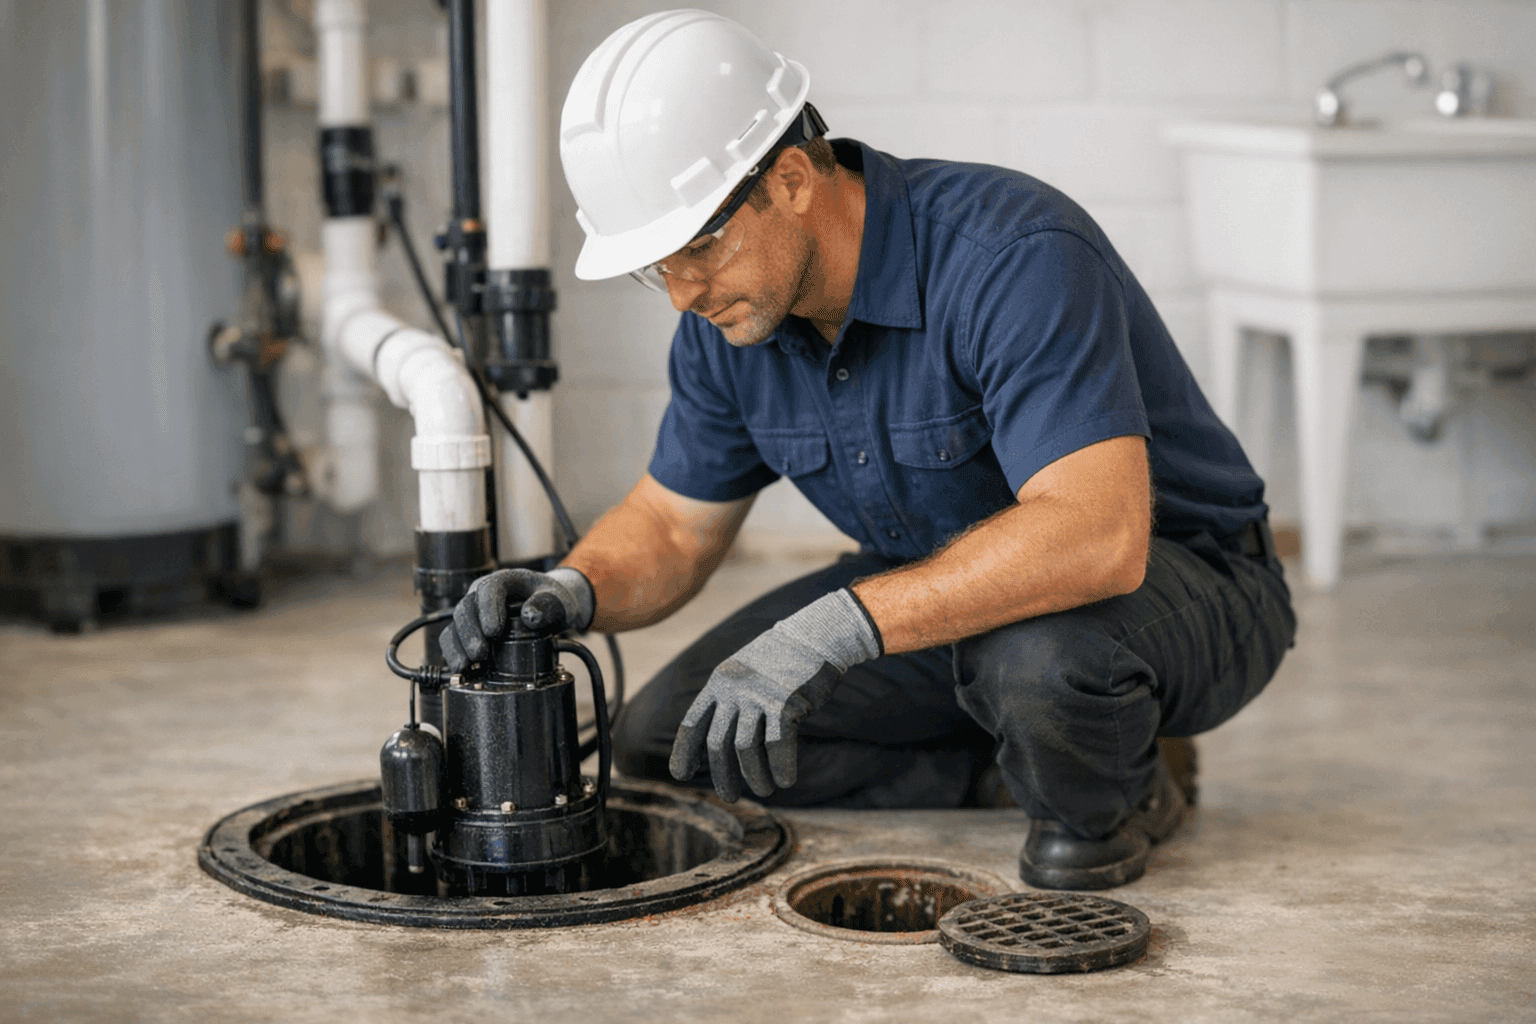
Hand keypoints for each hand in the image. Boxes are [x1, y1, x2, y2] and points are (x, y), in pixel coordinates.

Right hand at [438, 567, 594, 672]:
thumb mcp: (556, 600)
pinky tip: (462, 670)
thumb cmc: (549, 600)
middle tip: (480, 653)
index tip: (494, 631)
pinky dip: (454, 655)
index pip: (489, 588)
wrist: (547, 606)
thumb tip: (531, 617)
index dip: (488, 609)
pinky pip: (453, 640)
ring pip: (455, 625)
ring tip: (467, 666)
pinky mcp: (469, 630)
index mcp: (503, 581)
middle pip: (466, 608)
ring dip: (458, 647)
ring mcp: (473, 613)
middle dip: (469, 633)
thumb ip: (547, 606)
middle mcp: (481, 595)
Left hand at [669, 589, 881, 801]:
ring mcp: (759, 696)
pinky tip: (786, 780)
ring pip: (746, 749)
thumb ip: (729, 700)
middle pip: (717, 743)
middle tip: (729, 797)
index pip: (692, 723)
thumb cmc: (780, 661)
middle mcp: (734, 691)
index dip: (684, 752)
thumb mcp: (744, 673)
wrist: (814, 636)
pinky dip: (780, 768)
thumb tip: (720, 742)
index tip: (681, 775)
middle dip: (722, 775)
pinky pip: (777, 746)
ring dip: (754, 777)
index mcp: (719, 683)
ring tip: (765, 790)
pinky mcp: (785, 703)